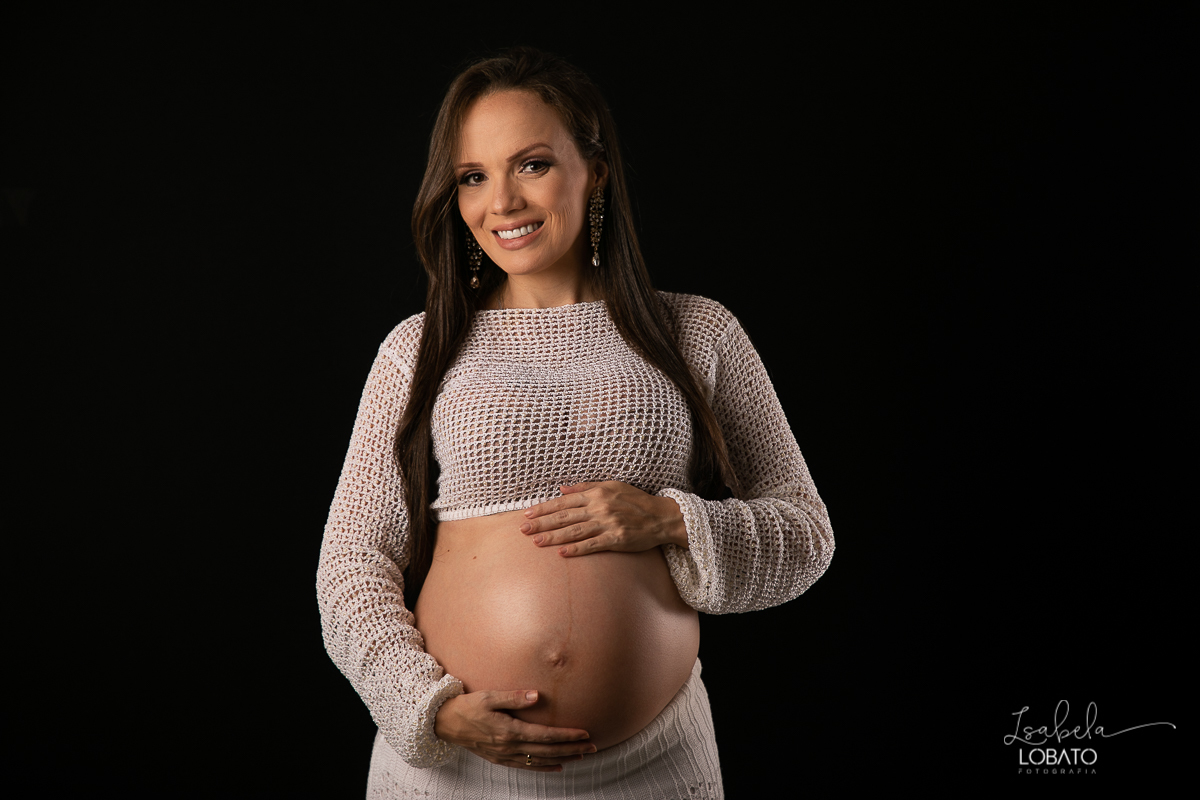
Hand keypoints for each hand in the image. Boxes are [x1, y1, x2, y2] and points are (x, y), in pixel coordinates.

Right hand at [434, 689, 595, 771]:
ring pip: (540, 760)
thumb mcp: (489, 697)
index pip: (545, 735)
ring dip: (562, 759)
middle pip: (547, 751)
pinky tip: (556, 767)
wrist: (446, 723)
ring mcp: (505, 755)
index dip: (567, 735)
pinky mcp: (500, 759)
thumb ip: (513, 697)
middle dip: (572, 749)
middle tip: (593, 747)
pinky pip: (526, 767)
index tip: (585, 733)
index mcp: (509, 731)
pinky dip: (543, 767)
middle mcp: (509, 747)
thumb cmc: (468, 706)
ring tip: (581, 756)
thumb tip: (536, 696)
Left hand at [520, 481, 686, 556]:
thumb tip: (562, 488)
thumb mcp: (612, 486)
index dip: (544, 508)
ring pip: (574, 531)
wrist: (661, 516)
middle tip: (522, 529)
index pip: (564, 501)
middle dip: (542, 523)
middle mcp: (599, 507)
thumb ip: (586, 488)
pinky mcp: (616, 539)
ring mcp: (607, 524)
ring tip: (536, 542)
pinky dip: (576, 549)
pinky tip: (561, 554)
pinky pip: (592, 545)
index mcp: (597, 494)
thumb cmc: (636, 500)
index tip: (528, 513)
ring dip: (553, 537)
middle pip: (565, 516)